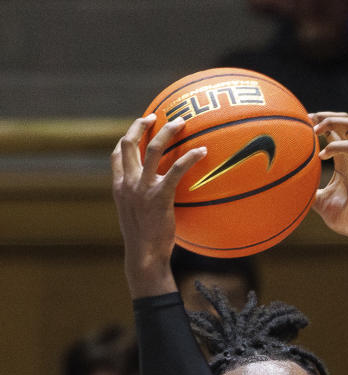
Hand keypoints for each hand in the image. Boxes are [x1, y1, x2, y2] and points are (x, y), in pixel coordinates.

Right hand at [111, 114, 205, 297]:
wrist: (144, 258)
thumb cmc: (144, 245)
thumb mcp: (136, 220)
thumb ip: (141, 204)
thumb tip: (157, 201)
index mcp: (119, 187)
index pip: (117, 155)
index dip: (127, 137)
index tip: (138, 128)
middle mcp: (127, 183)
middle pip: (130, 143)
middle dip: (141, 125)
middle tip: (156, 116)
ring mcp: (142, 188)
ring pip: (152, 148)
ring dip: (167, 131)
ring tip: (181, 122)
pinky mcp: (159, 196)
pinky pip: (176, 169)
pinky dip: (189, 157)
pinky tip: (202, 151)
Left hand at [310, 113, 347, 244]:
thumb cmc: (346, 219)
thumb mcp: (319, 201)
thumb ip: (307, 189)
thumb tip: (285, 189)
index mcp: (345, 159)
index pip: (335, 129)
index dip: (319, 120)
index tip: (301, 122)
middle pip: (345, 119)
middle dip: (325, 115)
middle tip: (306, 120)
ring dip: (332, 121)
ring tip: (315, 130)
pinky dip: (335, 146)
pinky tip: (320, 156)